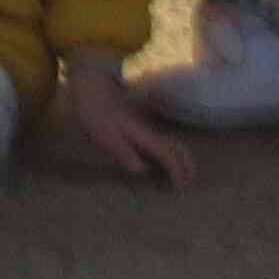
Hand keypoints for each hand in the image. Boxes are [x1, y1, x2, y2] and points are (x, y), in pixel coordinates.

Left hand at [63, 59, 195, 187]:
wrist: (91, 88)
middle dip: (187, 166)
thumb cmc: (95, 113)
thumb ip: (124, 153)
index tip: (179, 190)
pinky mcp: (140, 125)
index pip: (168, 156)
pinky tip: (161, 161)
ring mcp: (146, 127)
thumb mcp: (105, 136)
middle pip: (178, 148)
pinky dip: (170, 153)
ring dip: (181, 159)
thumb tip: (142, 169)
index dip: (177, 173)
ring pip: (173, 143)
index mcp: (144, 136)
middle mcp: (151, 131)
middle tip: (187, 184)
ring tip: (179, 176)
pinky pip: (164, 141)